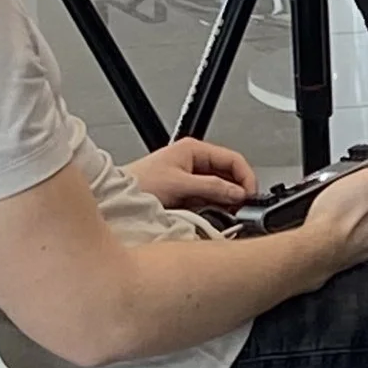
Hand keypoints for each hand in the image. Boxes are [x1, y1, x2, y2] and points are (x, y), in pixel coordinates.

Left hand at [129, 135, 255, 215]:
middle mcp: (193, 162)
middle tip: (244, 208)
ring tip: (231, 215)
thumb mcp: (179, 184)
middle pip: (229, 175)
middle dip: (238, 191)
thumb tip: (237, 193)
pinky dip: (217, 209)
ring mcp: (191, 179)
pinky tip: (218, 217)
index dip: (246, 177)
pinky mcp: (187, 195)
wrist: (116, 200)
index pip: (233, 159)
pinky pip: (210, 200)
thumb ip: (212, 188)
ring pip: (221, 189)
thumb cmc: (138, 184)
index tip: (251, 195)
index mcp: (193, 150)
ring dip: (227, 202)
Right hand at [301, 134, 367, 273]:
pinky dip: (343, 216)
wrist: (310, 249)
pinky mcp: (343, 249)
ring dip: (359, 201)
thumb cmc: (340, 219)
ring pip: (367, 215)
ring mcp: (362, 245)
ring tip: (344, 190)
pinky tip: (332, 209)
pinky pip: (348, 226)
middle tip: (366, 173)